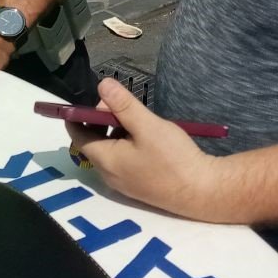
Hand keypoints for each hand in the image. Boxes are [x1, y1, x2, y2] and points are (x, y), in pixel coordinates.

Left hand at [67, 78, 220, 218]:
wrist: (201, 191)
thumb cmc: (172, 157)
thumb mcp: (147, 125)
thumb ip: (123, 105)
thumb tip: (101, 85)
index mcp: (105, 160)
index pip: (78, 136)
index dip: (76, 117)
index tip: (82, 99)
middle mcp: (109, 175)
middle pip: (94, 142)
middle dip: (101, 120)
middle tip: (121, 103)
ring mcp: (124, 183)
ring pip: (110, 151)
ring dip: (116, 131)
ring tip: (137, 117)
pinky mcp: (138, 186)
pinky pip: (122, 161)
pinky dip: (126, 144)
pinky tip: (146, 136)